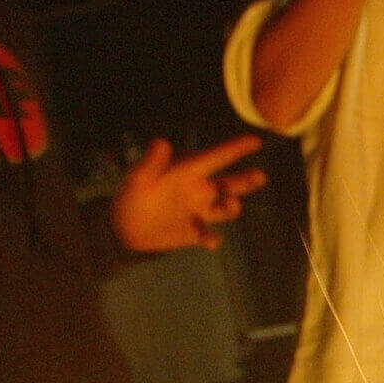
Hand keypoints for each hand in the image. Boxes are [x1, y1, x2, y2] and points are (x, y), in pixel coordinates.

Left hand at [112, 134, 266, 252]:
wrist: (123, 228)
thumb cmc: (131, 197)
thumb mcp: (138, 178)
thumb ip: (151, 163)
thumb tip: (162, 142)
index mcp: (188, 172)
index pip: (215, 158)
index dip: (235, 149)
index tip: (256, 141)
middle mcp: (198, 190)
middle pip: (229, 183)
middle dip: (245, 180)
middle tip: (260, 176)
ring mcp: (198, 211)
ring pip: (224, 208)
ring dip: (231, 208)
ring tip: (233, 205)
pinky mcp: (193, 232)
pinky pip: (209, 235)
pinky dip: (212, 238)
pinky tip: (212, 241)